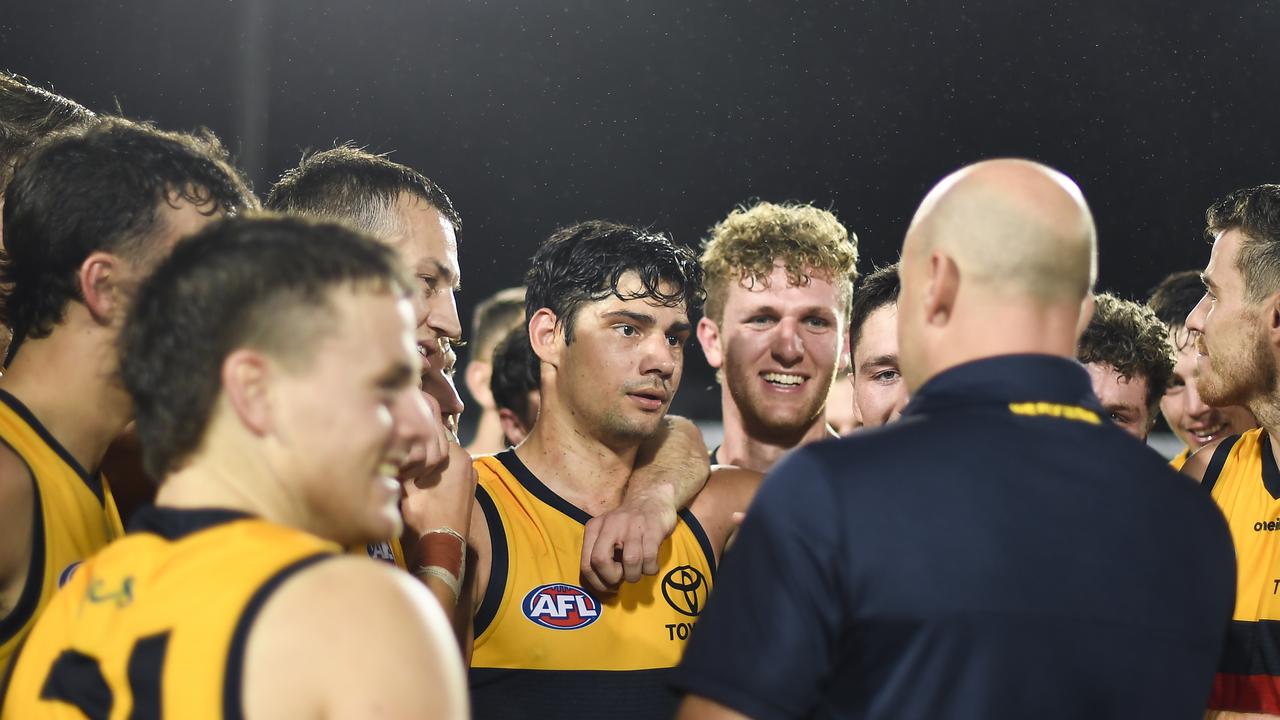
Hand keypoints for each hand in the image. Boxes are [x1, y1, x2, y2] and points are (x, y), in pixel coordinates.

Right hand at [399, 396, 475, 537]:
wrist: (442, 545)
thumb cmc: (424, 514)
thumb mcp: (406, 486)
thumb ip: (401, 464)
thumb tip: (391, 450)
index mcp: (457, 456)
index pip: (434, 433)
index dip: (416, 437)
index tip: (402, 443)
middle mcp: (469, 463)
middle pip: (440, 447)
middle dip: (424, 451)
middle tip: (404, 457)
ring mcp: (471, 477)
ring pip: (445, 462)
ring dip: (431, 465)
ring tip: (411, 473)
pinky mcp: (469, 490)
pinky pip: (451, 475)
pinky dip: (439, 477)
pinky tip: (423, 486)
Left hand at [580, 485, 676, 592]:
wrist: (651, 498)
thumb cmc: (627, 525)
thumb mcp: (606, 533)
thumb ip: (600, 554)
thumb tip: (603, 586)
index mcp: (594, 528)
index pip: (586, 563)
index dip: (597, 582)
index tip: (609, 587)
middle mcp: (610, 525)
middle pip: (600, 561)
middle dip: (612, 578)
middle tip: (622, 579)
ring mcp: (631, 526)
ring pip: (629, 561)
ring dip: (634, 575)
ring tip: (638, 571)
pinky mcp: (652, 529)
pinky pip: (649, 557)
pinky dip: (650, 569)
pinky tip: (651, 566)